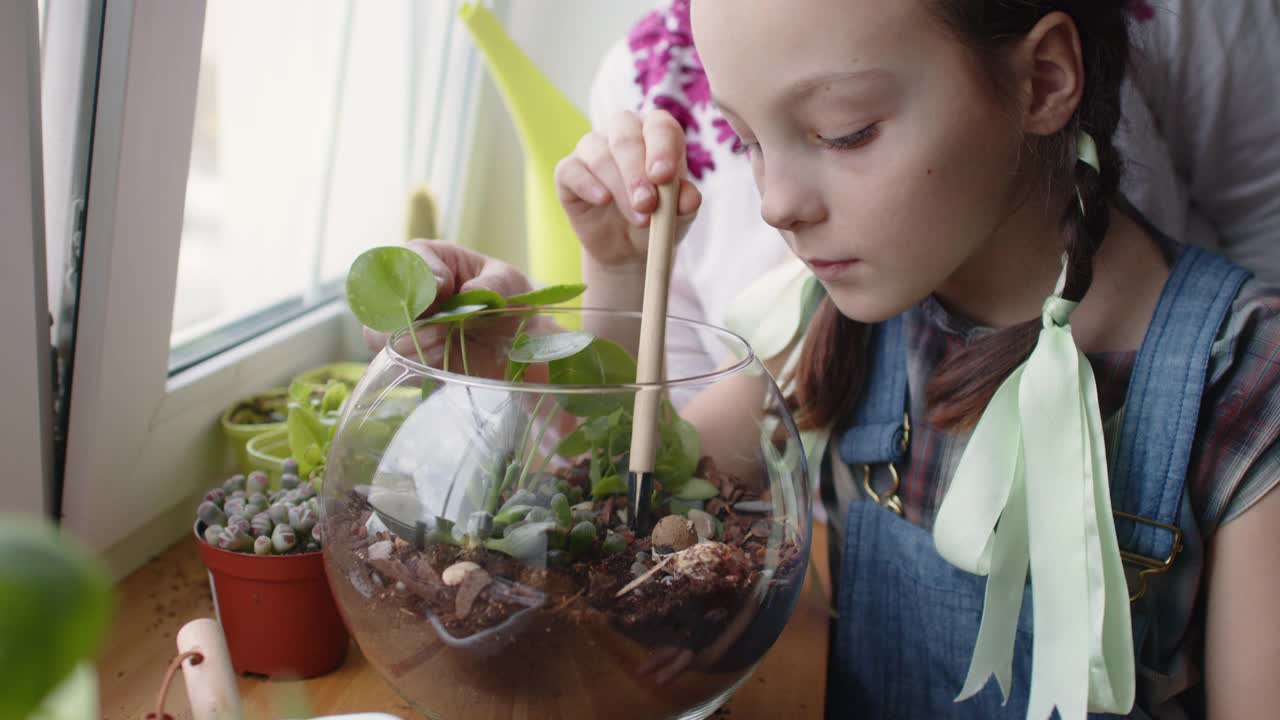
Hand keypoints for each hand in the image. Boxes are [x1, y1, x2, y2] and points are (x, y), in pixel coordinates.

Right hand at [361, 239, 532, 355]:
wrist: (519, 342)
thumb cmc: (510, 300)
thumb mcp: (508, 283)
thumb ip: (492, 283)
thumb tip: (469, 293)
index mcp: (430, 260)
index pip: (409, 258)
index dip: (421, 274)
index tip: (444, 288)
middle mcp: (410, 292)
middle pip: (381, 296)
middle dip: (404, 311)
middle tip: (436, 321)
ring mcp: (405, 326)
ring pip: (378, 333)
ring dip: (409, 338)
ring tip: (443, 339)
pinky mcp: (410, 356)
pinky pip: (396, 360)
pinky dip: (417, 360)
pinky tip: (443, 357)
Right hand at [555, 110, 702, 269]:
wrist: (627, 246)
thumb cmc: (657, 219)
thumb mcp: (678, 217)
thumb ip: (686, 204)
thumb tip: (690, 198)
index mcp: (655, 133)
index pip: (660, 125)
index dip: (661, 148)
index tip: (663, 176)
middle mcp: (622, 132)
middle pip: (626, 136)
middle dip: (637, 172)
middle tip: (647, 205)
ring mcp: (592, 148)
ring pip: (600, 155)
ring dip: (619, 188)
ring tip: (638, 219)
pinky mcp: (568, 170)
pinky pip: (571, 170)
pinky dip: (588, 185)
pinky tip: (602, 201)